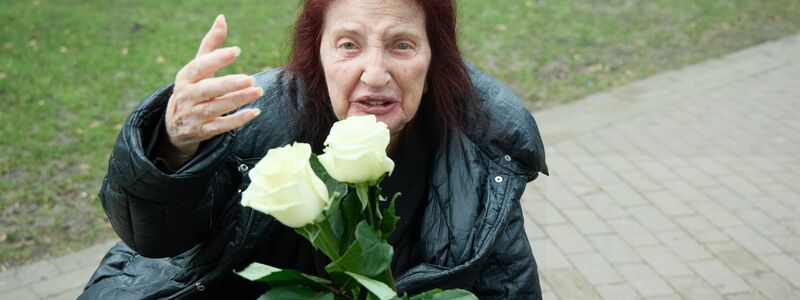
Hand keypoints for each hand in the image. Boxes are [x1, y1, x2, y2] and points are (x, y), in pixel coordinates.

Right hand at [159, 15, 262, 165]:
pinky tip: (254, 112)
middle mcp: (188, 96)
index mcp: (186, 77)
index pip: (200, 66)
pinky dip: (237, 120)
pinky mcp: (203, 131)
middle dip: (228, 84)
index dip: (217, 59)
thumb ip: (211, 45)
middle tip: (251, 78)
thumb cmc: (192, 88)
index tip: (237, 50)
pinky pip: (220, 127)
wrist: (175, 125)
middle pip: (207, 89)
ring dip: (237, 100)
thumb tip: (222, 18)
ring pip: (215, 108)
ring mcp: (194, 115)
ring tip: (257, 91)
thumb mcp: (197, 68)